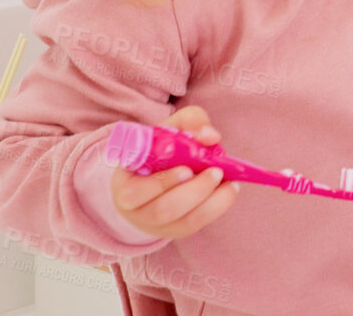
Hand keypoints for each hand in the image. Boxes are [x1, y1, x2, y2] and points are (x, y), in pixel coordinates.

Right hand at [109, 105, 239, 238]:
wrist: (156, 171)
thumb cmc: (159, 149)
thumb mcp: (167, 129)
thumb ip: (188, 122)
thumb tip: (210, 136)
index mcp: (123, 183)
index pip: (134, 193)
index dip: (162, 183)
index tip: (187, 169)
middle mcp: (134, 210)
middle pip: (162, 211)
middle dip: (193, 191)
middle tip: (216, 172)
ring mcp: (154, 224)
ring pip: (181, 222)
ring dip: (209, 202)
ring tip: (229, 183)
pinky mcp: (174, 230)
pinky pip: (195, 225)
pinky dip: (216, 208)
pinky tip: (229, 191)